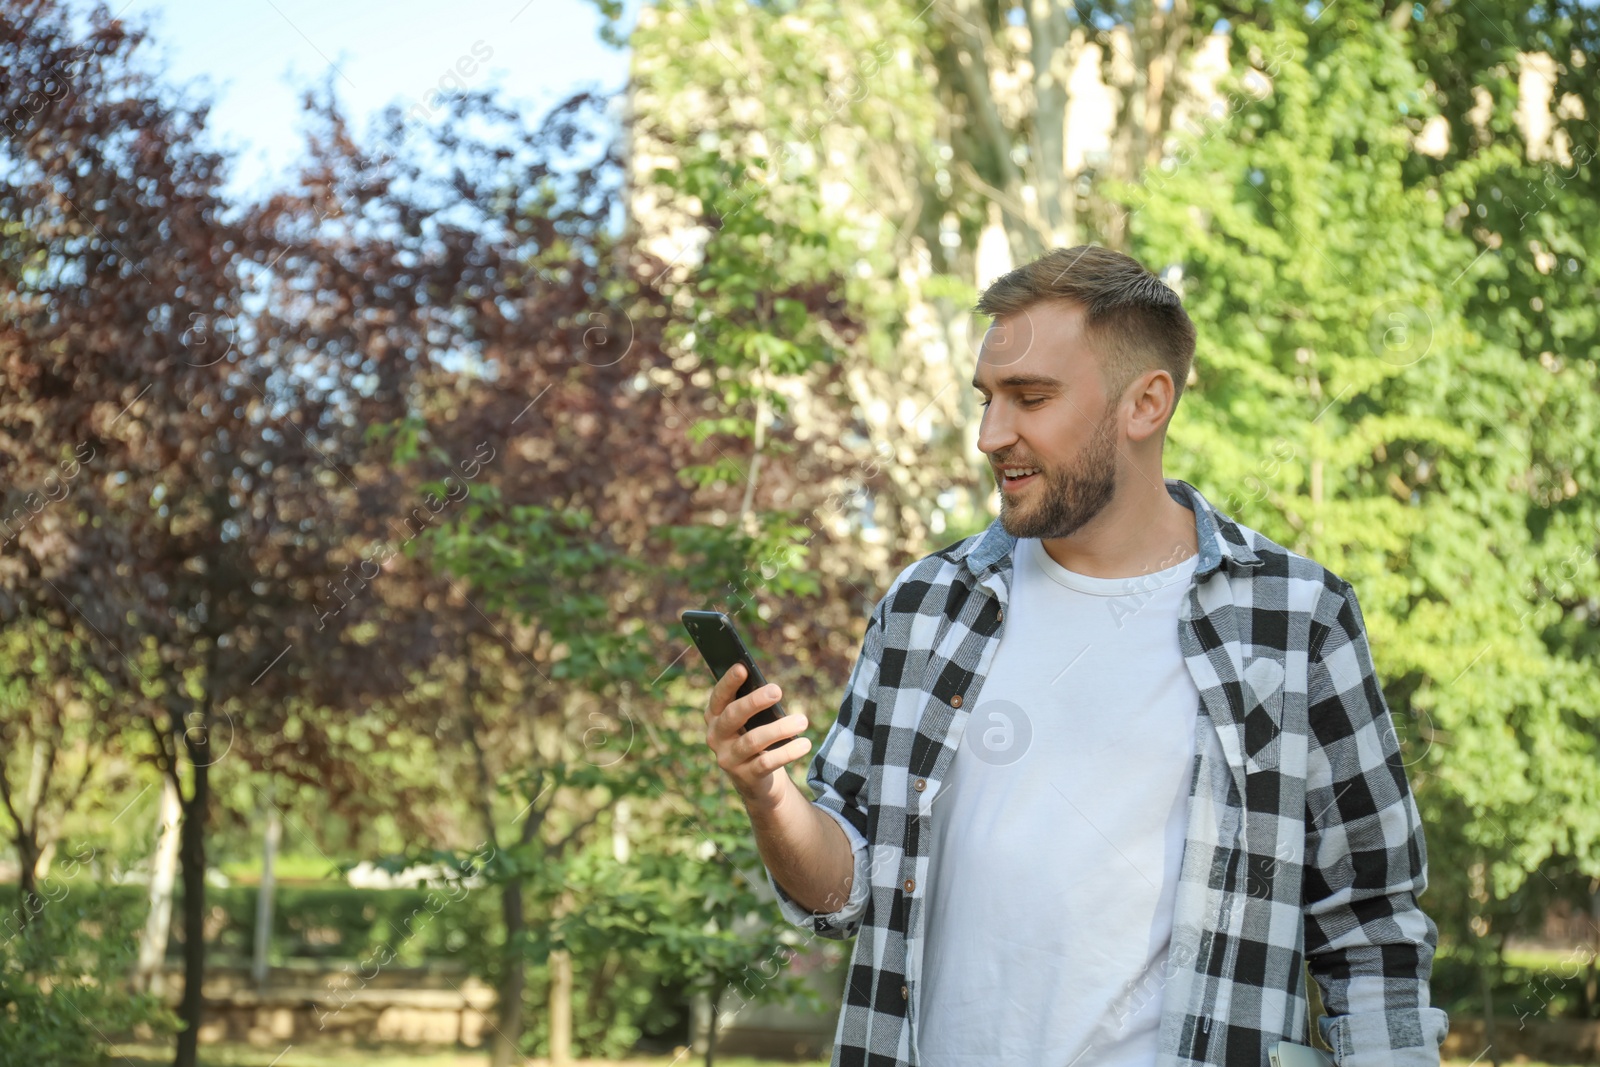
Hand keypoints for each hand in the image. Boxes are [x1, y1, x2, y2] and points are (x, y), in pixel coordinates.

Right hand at [704, 663, 810, 809]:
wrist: (756, 780)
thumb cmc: (754, 737)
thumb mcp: (751, 721)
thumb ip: (754, 706)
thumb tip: (772, 690)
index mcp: (715, 717)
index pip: (719, 696)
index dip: (728, 682)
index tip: (742, 668)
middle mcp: (716, 737)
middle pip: (732, 715)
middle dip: (754, 701)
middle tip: (777, 690)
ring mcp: (728, 758)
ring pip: (752, 740)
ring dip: (780, 729)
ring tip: (802, 720)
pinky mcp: (745, 776)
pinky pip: (766, 762)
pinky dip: (787, 752)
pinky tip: (805, 744)